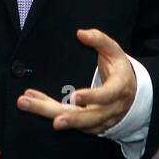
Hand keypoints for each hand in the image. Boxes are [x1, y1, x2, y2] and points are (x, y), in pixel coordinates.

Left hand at [16, 28, 136, 133]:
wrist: (131, 94)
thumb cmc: (119, 70)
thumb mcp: (114, 52)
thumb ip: (99, 40)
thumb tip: (81, 33)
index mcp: (119, 89)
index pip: (107, 96)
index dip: (92, 97)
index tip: (74, 96)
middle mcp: (111, 109)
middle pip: (89, 116)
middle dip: (70, 118)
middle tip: (52, 120)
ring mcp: (101, 120)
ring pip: (76, 122)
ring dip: (50, 113)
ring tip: (27, 104)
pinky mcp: (90, 126)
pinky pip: (70, 120)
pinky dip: (49, 110)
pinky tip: (34, 100)